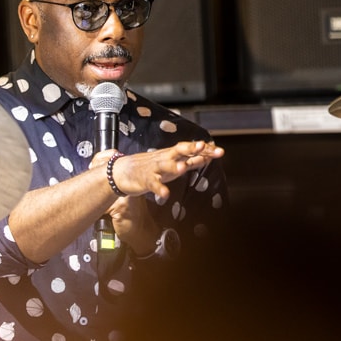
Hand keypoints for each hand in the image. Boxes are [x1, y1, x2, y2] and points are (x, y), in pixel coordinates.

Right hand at [102, 140, 223, 202]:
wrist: (121, 172)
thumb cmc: (150, 168)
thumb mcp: (172, 164)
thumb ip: (189, 161)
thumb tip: (208, 157)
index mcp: (172, 155)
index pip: (190, 150)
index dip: (204, 151)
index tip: (219, 151)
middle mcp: (164, 159)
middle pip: (178, 151)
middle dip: (190, 148)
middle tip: (203, 146)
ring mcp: (154, 169)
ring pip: (165, 166)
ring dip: (173, 166)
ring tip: (183, 168)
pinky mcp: (145, 180)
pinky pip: (153, 185)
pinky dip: (159, 189)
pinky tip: (165, 194)